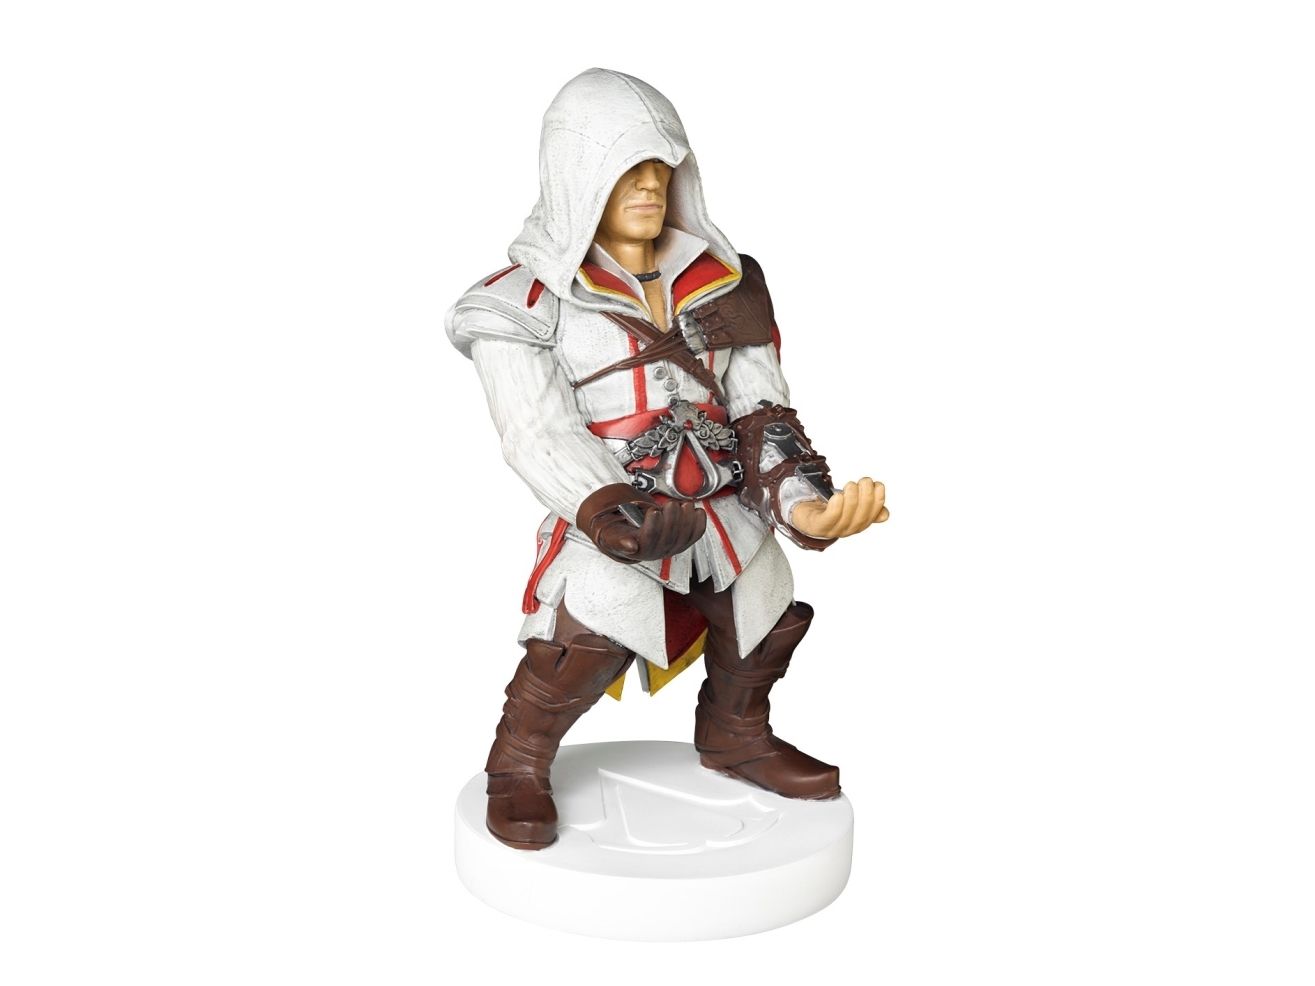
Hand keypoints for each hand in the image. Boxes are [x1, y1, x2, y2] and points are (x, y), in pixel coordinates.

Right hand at [577, 483, 706, 563]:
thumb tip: (631, 546)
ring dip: (686, 520)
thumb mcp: (612, 535)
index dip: (653, 527)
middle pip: (668, 538)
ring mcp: (670, 548)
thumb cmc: (621, 534)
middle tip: (671, 504)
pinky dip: (699, 524)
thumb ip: (618, 539)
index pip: (649, 541)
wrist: (629, 538)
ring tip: (685, 505)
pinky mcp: (681, 543)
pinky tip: (698, 512)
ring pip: (682, 537)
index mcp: (639, 549)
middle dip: (672, 519)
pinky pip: (694, 536)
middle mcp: (656, 552)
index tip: (654, 511)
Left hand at [790, 477, 886, 538]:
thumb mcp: (851, 507)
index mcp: (859, 523)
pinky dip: (835, 507)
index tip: (877, 484)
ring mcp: (832, 529)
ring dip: (851, 499)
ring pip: (846, 517)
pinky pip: (828, 519)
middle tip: (864, 481)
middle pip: (861, 516)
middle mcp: (847, 529)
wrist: (805, 515)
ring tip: (850, 485)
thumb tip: (885, 514)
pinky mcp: (817, 526)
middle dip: (866, 497)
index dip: (878, 500)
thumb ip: (867, 508)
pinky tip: (837, 496)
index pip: (873, 514)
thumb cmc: (830, 508)